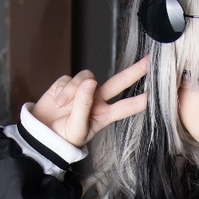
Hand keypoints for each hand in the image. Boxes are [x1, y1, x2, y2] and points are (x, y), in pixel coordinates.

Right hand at [32, 57, 148, 148]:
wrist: (41, 134)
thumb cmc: (63, 137)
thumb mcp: (76, 128)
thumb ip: (84, 106)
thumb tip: (91, 82)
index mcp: (105, 115)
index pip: (127, 106)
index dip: (141, 99)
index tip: (157, 93)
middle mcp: (97, 100)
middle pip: (119, 82)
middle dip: (133, 71)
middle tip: (149, 61)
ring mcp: (84, 90)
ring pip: (88, 77)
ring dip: (74, 90)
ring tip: (62, 106)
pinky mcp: (68, 83)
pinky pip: (70, 79)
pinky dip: (63, 90)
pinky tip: (57, 102)